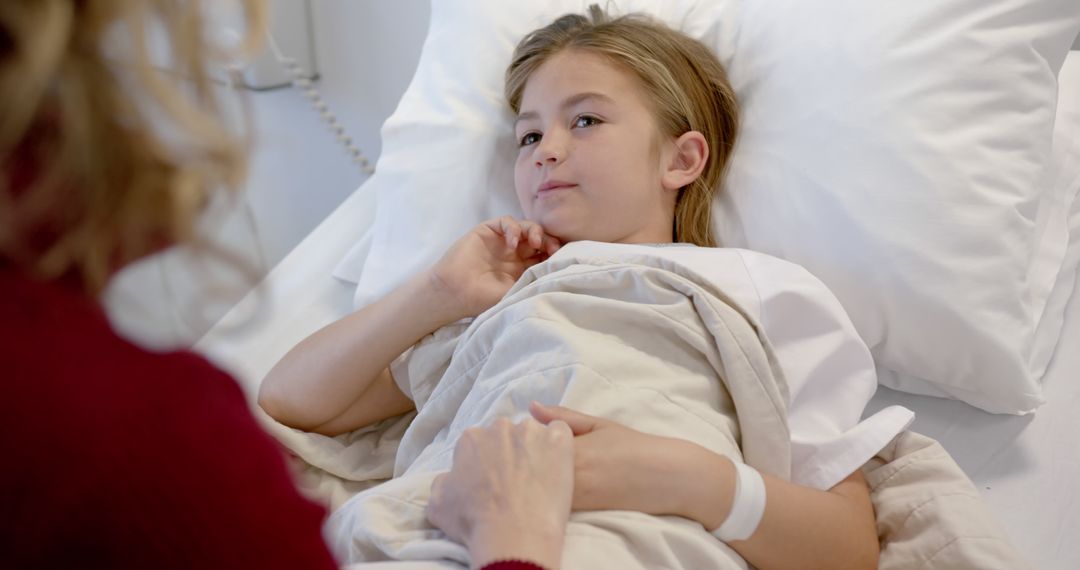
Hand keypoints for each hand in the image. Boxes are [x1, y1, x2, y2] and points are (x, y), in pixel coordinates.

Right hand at [427, 417, 574, 568]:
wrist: (513, 534)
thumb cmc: (474, 522)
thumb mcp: (438, 505)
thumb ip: (442, 482)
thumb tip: (450, 478)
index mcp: (471, 439)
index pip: (480, 444)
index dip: (487, 464)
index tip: (493, 482)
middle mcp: (499, 428)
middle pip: (506, 436)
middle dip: (510, 454)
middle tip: (515, 482)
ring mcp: (530, 431)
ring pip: (533, 435)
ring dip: (535, 451)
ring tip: (538, 480)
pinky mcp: (558, 439)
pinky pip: (560, 433)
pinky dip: (560, 446)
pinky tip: (557, 468)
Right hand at [428, 216, 561, 319]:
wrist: (455, 292)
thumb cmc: (483, 298)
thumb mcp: (515, 292)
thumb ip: (533, 280)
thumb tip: (557, 272)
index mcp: (523, 269)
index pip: (545, 255)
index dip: (555, 253)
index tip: (561, 259)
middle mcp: (514, 253)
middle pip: (539, 239)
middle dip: (549, 241)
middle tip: (553, 249)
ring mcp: (501, 241)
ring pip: (526, 227)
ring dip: (535, 231)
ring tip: (535, 242)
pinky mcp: (488, 231)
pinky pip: (506, 222)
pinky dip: (513, 228)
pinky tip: (512, 242)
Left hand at [530, 402, 726, 524]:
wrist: (664, 477)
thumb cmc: (632, 446)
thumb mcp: (598, 424)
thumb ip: (563, 417)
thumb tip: (532, 406)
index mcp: (571, 448)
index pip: (528, 447)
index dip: (516, 445)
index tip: (511, 440)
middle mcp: (571, 475)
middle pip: (527, 471)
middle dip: (517, 465)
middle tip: (511, 457)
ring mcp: (576, 496)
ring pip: (537, 490)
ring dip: (529, 481)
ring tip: (528, 473)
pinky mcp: (583, 512)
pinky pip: (553, 504)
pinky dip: (543, 496)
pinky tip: (544, 488)